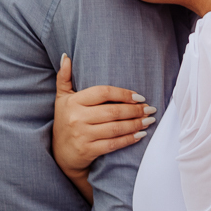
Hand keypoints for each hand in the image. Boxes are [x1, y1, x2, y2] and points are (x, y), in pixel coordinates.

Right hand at [52, 54, 155, 190]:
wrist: (60, 154)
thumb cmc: (65, 121)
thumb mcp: (61, 98)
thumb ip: (64, 77)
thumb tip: (66, 56)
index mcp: (73, 101)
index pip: (103, 92)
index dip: (123, 93)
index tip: (139, 97)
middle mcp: (77, 118)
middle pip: (112, 111)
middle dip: (135, 110)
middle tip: (150, 109)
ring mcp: (82, 135)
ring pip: (115, 128)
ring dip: (135, 124)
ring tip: (149, 120)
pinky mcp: (88, 150)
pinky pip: (113, 144)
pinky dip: (129, 139)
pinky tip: (140, 135)